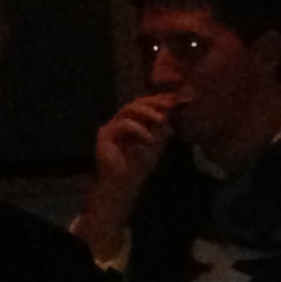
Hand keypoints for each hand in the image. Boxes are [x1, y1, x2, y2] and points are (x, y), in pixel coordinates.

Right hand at [73, 91, 177, 258]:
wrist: (125, 182)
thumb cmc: (140, 164)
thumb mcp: (157, 141)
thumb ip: (162, 125)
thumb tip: (174, 105)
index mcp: (132, 121)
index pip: (144, 104)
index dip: (159, 99)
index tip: (176, 99)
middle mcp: (119, 121)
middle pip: (136, 102)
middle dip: (154, 102)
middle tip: (169, 104)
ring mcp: (110, 126)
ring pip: (128, 109)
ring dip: (147, 113)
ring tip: (161, 120)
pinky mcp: (104, 135)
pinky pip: (122, 124)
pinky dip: (139, 129)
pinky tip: (149, 139)